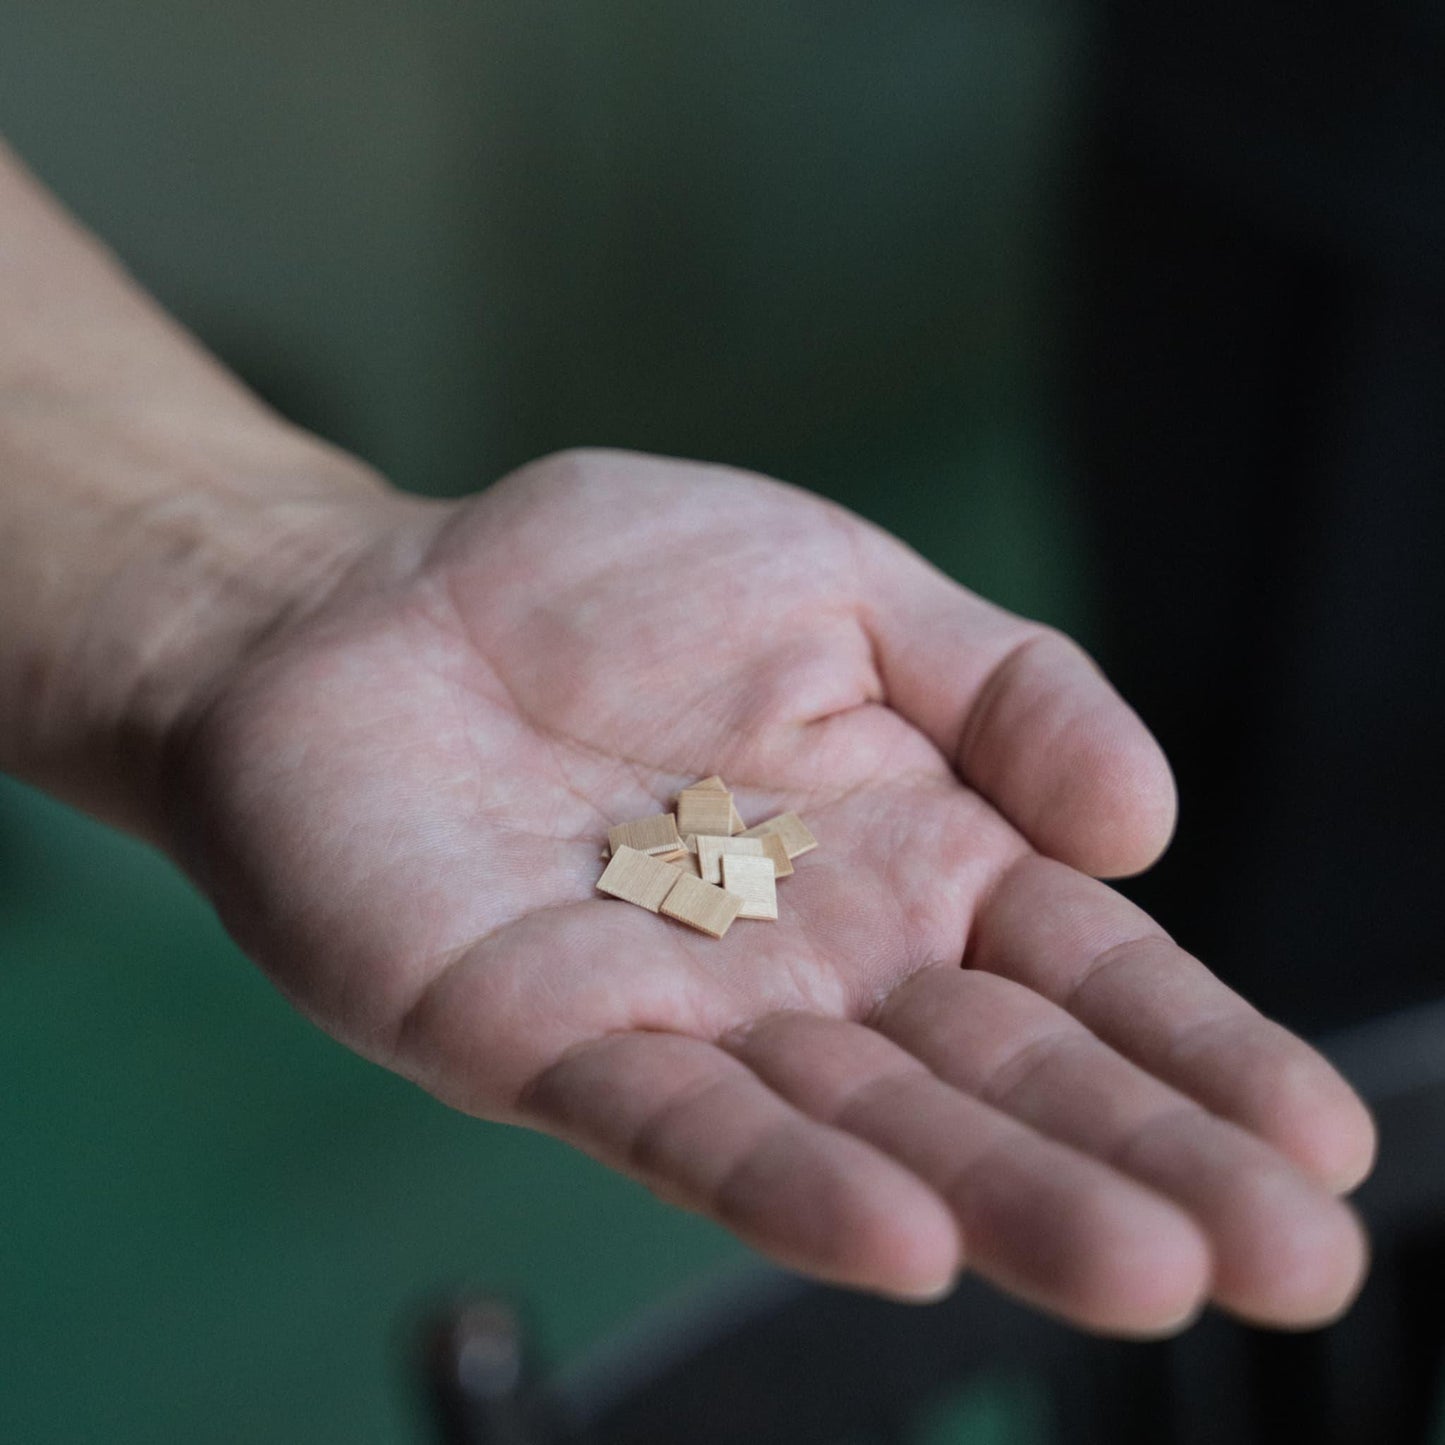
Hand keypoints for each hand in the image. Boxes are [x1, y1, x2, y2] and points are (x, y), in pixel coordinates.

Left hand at [165, 448, 1374, 1334]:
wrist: (374, 608)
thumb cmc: (606, 586)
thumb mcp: (842, 585)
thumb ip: (1006, 686)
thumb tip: (1150, 821)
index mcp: (908, 851)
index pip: (1081, 971)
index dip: (1201, 1050)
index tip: (1321, 1140)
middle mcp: (815, 958)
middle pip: (995, 1074)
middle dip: (1144, 1161)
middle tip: (1291, 1259)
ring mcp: (683, 1009)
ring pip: (859, 1123)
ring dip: (997, 1197)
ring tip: (1144, 1270)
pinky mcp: (537, 1034)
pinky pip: (673, 1119)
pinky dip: (781, 1178)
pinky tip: (896, 1237)